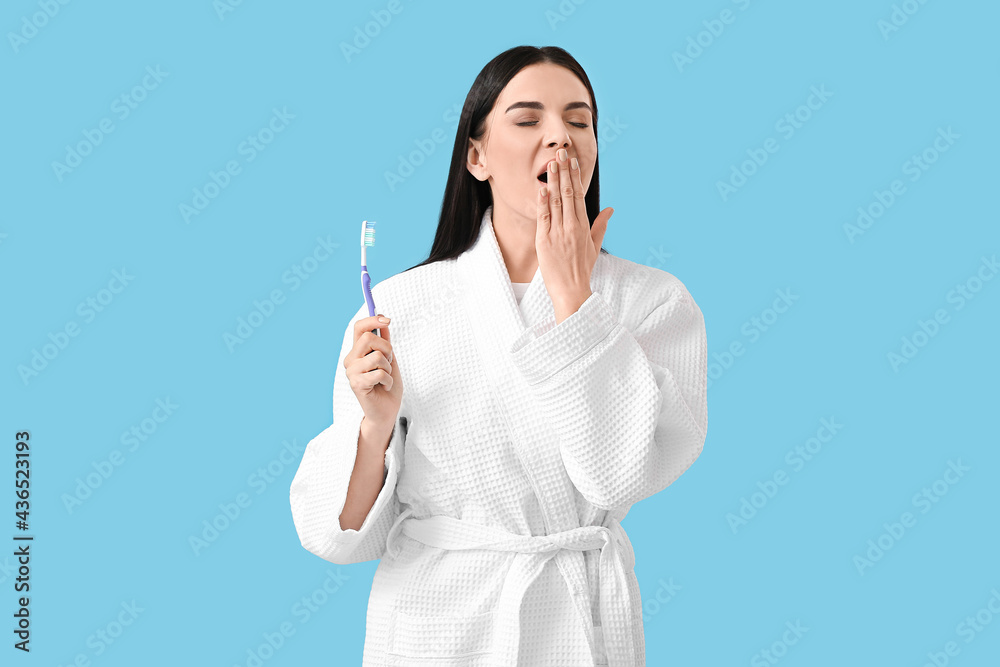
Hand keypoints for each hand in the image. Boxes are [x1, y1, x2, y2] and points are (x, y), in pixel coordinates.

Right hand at [344, 314, 401, 432]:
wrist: (386, 411)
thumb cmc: (387, 386)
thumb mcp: (389, 359)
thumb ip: (385, 341)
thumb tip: (384, 319)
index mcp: (357, 352)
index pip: (359, 328)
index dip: (372, 320)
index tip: (387, 319)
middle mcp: (351, 360)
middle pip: (369, 338)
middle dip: (387, 349)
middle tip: (389, 363)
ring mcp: (352, 372)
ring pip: (376, 356)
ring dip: (389, 368)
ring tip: (386, 378)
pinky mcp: (356, 384)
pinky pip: (379, 373)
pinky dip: (388, 380)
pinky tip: (384, 387)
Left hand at [536, 148, 612, 318]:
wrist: (572, 291)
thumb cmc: (582, 270)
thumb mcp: (594, 246)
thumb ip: (601, 225)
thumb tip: (610, 209)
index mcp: (584, 226)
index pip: (579, 196)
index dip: (575, 177)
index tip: (572, 161)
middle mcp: (572, 227)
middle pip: (568, 194)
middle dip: (564, 172)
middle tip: (560, 153)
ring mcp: (558, 233)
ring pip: (556, 202)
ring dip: (553, 182)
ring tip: (551, 164)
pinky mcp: (545, 241)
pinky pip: (544, 218)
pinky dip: (543, 203)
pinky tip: (542, 188)